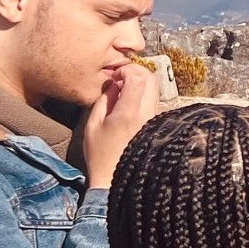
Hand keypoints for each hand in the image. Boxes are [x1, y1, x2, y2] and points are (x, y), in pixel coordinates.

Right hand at [82, 62, 159, 188]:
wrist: (116, 178)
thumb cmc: (100, 154)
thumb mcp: (92, 125)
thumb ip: (103, 100)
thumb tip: (114, 84)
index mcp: (129, 113)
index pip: (138, 78)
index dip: (127, 69)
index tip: (115, 74)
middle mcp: (146, 114)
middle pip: (151, 79)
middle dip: (136, 71)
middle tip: (121, 76)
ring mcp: (154, 119)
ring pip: (155, 89)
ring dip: (141, 82)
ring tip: (123, 89)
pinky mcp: (156, 124)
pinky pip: (154, 101)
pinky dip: (144, 94)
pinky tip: (129, 101)